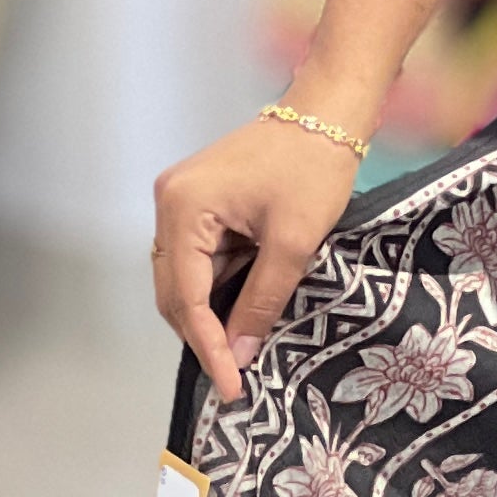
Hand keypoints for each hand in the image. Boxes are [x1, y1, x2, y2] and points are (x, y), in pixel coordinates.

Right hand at [151, 113, 361, 404]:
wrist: (327, 112)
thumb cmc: (314, 168)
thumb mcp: (293, 242)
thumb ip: (262, 300)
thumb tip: (239, 353)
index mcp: (182, 208)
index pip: (185, 295)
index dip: (206, 345)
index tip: (229, 385)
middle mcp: (168, 202)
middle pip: (174, 289)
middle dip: (203, 333)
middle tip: (234, 375)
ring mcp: (180, 200)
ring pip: (185, 277)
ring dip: (210, 312)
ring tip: (239, 350)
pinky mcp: (199, 201)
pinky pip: (200, 257)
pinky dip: (219, 286)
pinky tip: (240, 312)